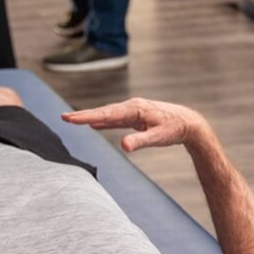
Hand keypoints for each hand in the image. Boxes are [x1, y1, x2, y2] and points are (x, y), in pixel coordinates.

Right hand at [62, 98, 207, 152]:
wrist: (189, 123)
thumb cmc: (175, 129)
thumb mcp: (158, 137)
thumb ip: (140, 141)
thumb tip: (123, 146)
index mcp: (134, 109)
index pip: (106, 113)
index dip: (87, 117)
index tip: (71, 118)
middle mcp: (131, 107)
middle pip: (103, 112)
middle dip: (83, 115)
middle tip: (64, 118)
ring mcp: (133, 111)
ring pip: (108, 114)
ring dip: (91, 117)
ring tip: (73, 120)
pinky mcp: (135, 117)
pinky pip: (115, 119)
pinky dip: (103, 120)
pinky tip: (95, 123)